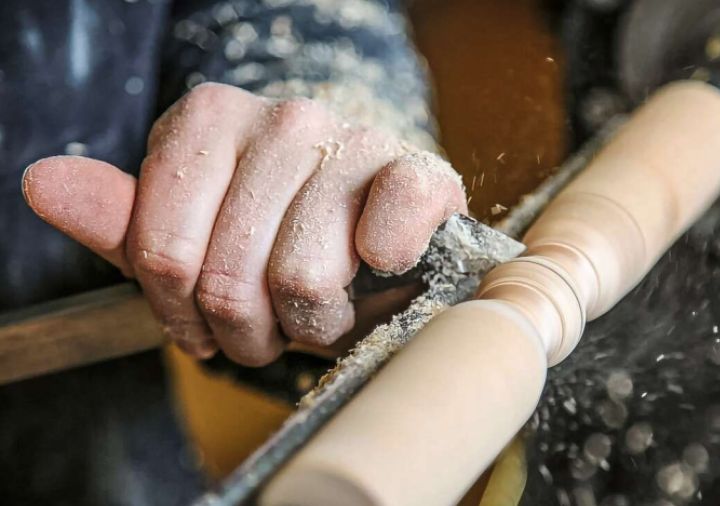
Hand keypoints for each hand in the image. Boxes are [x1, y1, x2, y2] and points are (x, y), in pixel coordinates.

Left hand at [22, 83, 465, 365]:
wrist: (375, 241)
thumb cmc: (279, 246)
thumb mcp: (190, 241)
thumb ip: (123, 221)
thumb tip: (44, 185)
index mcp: (210, 120)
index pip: (161, 252)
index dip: (180, 312)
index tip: (201, 321)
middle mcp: (283, 118)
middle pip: (227, 277)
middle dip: (244, 330)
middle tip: (266, 327)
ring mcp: (353, 138)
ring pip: (301, 278)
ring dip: (309, 325)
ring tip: (318, 312)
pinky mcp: (417, 170)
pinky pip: (388, 225)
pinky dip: (383, 264)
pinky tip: (377, 265)